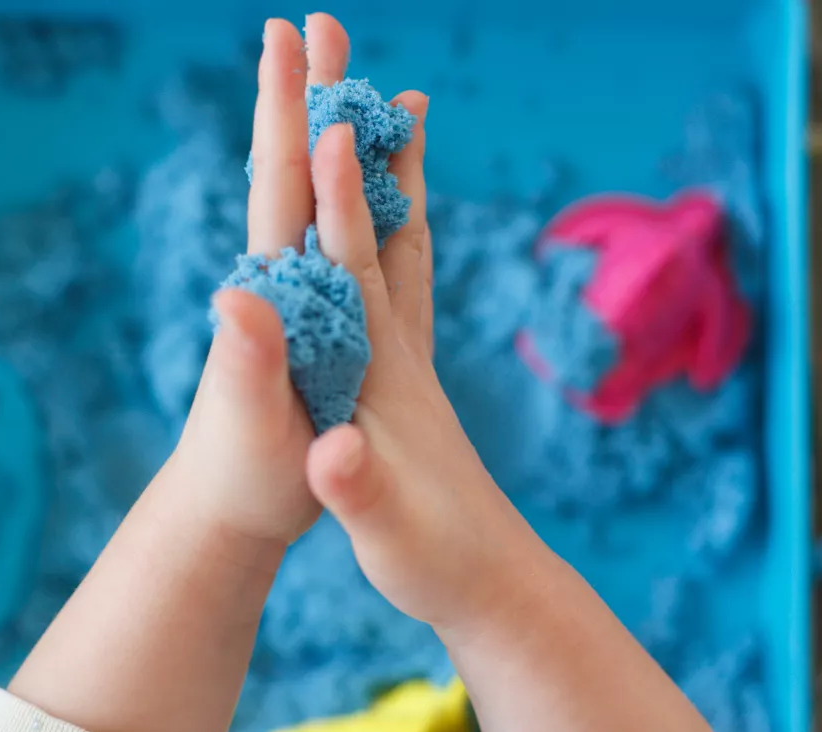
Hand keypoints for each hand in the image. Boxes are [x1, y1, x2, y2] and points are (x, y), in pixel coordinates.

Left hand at [169, 15, 355, 545]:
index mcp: (273, 287)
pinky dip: (374, 207)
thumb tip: (233, 294)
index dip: (286, 109)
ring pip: (331, 203)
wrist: (234, 504)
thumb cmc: (243, 474)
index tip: (291, 37)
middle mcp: (286, 278)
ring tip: (377, 94)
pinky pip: (358, 249)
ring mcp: (308, 299)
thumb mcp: (249, 423)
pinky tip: (387, 194)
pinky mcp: (329, 326)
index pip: (278, 182)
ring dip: (349, 142)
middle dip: (311, 96)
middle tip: (325, 25)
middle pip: (299, 171)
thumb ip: (246, 365)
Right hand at [298, 18, 546, 630]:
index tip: (335, 122)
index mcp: (382, 369)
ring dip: (394, 172)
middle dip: (364, 142)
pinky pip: (398, 276)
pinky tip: (389, 216)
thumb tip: (330, 450)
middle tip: (347, 63)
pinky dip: (392, 227)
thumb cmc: (434, 557)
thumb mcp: (383, 531)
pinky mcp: (406, 371)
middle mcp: (398, 343)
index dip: (344, 199)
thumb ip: (357, 489)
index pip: (360, 267)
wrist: (491, 576)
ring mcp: (406, 352)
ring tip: (395, 106)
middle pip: (384, 224)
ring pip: (400, 240)